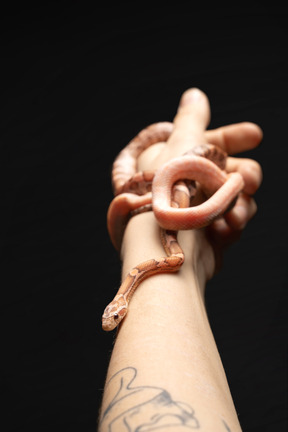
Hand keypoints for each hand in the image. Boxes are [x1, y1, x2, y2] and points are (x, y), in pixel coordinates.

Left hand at [138, 88, 262, 273]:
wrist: (164, 248)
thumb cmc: (168, 192)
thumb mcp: (181, 146)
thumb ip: (191, 120)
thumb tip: (194, 94)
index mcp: (178, 162)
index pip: (209, 143)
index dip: (233, 137)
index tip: (255, 135)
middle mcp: (188, 186)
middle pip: (231, 171)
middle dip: (244, 175)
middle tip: (247, 181)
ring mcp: (199, 212)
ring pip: (238, 198)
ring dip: (240, 204)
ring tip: (233, 214)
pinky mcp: (209, 237)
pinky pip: (233, 224)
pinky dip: (231, 225)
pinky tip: (223, 231)